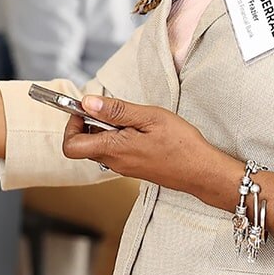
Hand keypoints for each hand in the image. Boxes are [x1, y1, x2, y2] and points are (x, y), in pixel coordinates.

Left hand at [60, 95, 237, 196]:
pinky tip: (138, 128)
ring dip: (104, 130)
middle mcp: (114, 162)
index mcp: (113, 150)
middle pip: (82, 145)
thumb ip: (115, 111)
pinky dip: (117, 137)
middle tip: (109, 109)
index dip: (72, 124)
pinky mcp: (132, 168)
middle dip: (88, 123)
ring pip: (99, 147)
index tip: (86, 109)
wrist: (202, 172)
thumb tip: (88, 103)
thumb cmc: (182, 145)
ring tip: (129, 118)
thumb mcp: (149, 117)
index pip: (71, 146)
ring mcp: (123, 167)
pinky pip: (114, 151)